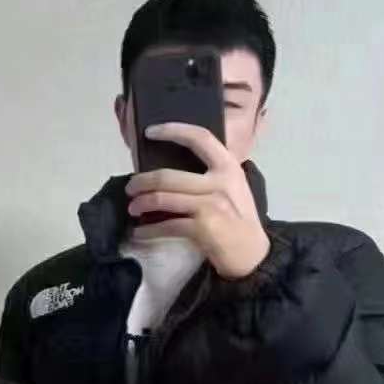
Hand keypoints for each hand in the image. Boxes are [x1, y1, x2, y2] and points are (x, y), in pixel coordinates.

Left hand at [125, 124, 270, 279]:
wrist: (253, 253)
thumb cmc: (238, 218)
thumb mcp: (233, 186)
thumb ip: (211, 173)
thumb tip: (171, 166)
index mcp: (228, 167)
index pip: (200, 138)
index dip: (173, 130)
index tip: (150, 132)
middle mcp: (220, 182)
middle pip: (168, 176)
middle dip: (142, 182)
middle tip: (131, 187)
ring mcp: (211, 205)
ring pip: (163, 199)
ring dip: (141, 204)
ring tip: (133, 208)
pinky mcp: (203, 228)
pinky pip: (166, 226)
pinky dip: (148, 231)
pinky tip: (139, 232)